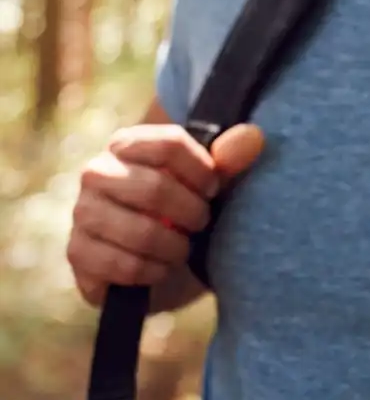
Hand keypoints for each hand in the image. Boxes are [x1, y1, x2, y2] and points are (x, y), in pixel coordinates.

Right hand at [67, 122, 263, 305]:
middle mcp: (97, 171)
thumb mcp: (213, 180)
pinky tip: (162, 269)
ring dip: (173, 246)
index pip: (169, 144)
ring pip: (139, 231)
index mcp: (128, 142)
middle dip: (191, 213)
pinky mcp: (77, 252)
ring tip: (184, 248)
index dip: (203, 170)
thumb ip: (232, 157)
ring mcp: (83, 212)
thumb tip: (253, 137)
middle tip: (203, 223)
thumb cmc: (187, 205)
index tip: (214, 189)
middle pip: (155, 188)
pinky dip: (151, 271)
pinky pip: (119, 265)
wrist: (159, 255)